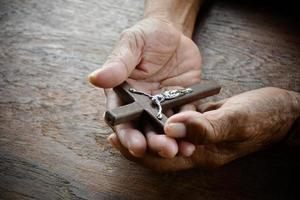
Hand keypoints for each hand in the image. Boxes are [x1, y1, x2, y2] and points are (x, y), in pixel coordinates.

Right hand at [89, 17, 201, 157]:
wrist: (172, 32)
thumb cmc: (146, 36)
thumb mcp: (131, 45)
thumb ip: (117, 63)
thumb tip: (95, 78)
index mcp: (123, 94)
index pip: (122, 119)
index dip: (127, 135)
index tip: (136, 146)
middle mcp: (142, 104)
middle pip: (145, 129)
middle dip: (154, 142)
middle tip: (166, 150)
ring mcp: (163, 105)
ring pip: (166, 127)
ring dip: (174, 140)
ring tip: (183, 150)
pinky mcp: (183, 101)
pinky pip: (188, 117)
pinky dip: (192, 127)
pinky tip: (197, 138)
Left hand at [108, 87, 299, 170]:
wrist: (283, 112)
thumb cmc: (265, 117)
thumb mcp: (237, 120)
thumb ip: (205, 128)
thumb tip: (172, 128)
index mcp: (204, 154)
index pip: (163, 160)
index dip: (139, 153)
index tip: (116, 141)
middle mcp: (198, 149)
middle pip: (160, 151)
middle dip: (137, 143)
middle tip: (114, 131)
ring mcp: (201, 137)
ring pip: (167, 137)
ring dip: (148, 130)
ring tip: (128, 119)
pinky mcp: (204, 123)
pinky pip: (178, 124)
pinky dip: (164, 119)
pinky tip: (153, 109)